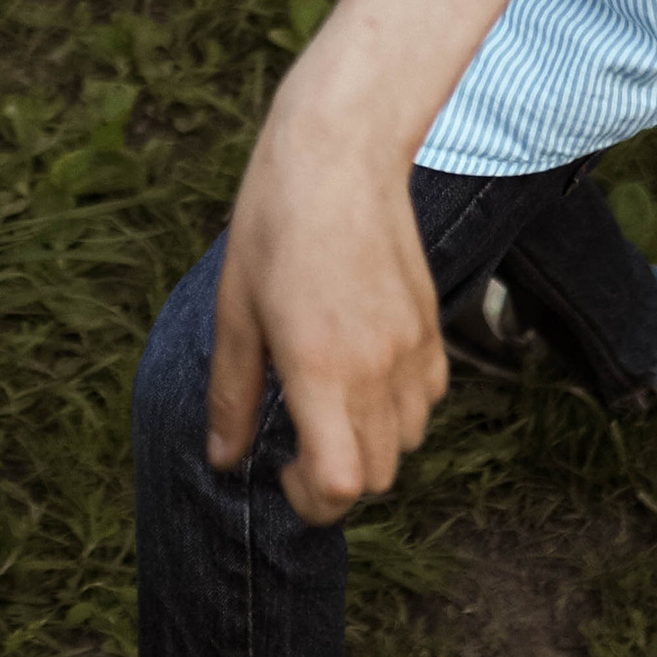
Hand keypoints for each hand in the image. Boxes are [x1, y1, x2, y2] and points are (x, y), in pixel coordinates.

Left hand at [206, 81, 445, 525]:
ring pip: (406, 443)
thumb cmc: (276, 223)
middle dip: (334, 479)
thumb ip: (232, 394)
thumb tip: (222, 458)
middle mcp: (377, 369)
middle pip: (376, 477)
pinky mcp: (434, 329)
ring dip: (369, 445)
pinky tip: (363, 374)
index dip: (310, 501)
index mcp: (321, 368)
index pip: (339, 483)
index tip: (282, 470)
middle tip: (296, 442)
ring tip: (328, 403)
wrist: (340, 155)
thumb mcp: (236, 310)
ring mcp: (412, 350)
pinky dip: (399, 411)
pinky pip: (427, 402)